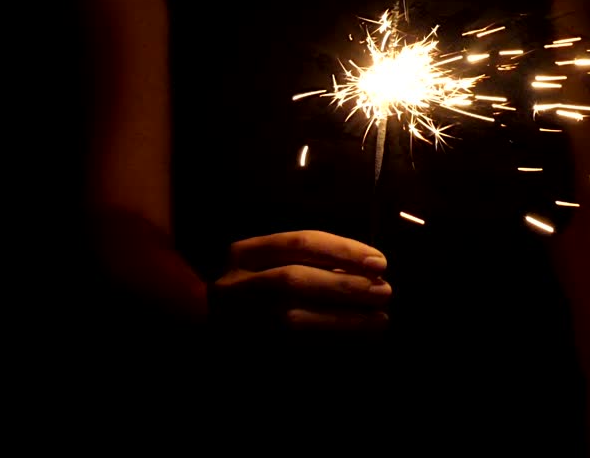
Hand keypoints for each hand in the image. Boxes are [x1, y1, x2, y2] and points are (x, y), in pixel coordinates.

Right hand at [208, 230, 390, 333]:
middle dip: (346, 286)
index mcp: (245, 253)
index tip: (379, 262)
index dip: (345, 251)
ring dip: (345, 320)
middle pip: (296, 279)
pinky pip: (296, 348)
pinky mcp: (251, 348)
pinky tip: (359, 338)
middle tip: (385, 290)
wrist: (204, 323)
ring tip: (380, 319)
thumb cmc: (253, 288)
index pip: (301, 242)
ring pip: (295, 319)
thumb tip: (366, 268)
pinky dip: (331, 342)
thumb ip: (311, 261)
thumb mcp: (272, 262)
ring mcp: (239, 319)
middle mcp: (238, 284)